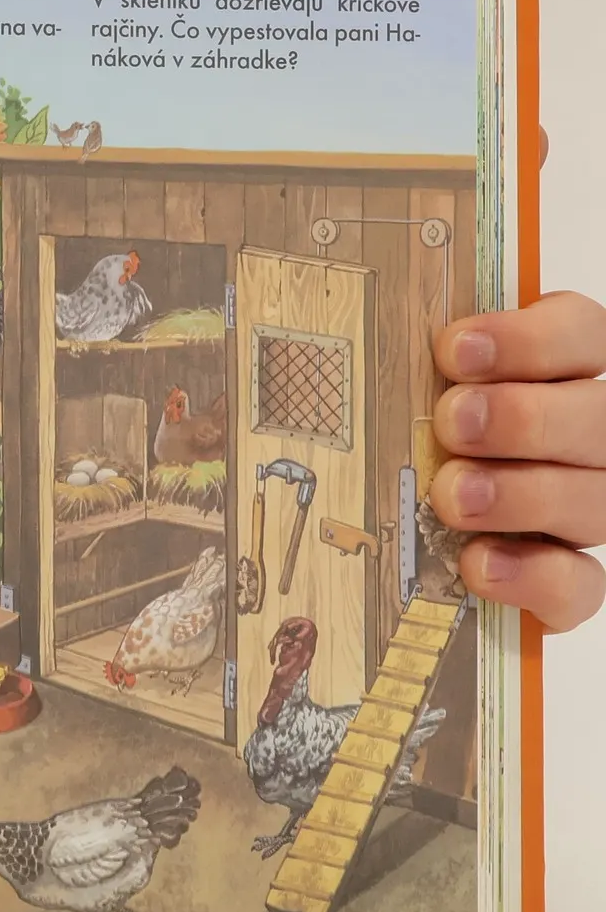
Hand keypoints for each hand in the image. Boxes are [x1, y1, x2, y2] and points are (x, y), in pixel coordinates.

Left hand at [431, 290, 605, 631]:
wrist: (412, 538)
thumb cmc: (407, 433)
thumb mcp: (404, 386)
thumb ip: (402, 358)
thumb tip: (332, 329)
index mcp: (560, 371)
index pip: (581, 335)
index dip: (529, 339)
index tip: (454, 349)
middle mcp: (589, 436)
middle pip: (596, 417)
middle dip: (524, 418)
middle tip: (453, 423)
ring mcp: (588, 505)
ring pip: (594, 499)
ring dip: (522, 494)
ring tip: (453, 495)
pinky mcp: (569, 576)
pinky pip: (578, 583)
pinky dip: (532, 576)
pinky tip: (478, 563)